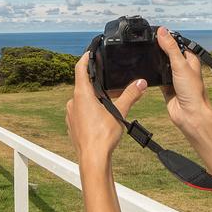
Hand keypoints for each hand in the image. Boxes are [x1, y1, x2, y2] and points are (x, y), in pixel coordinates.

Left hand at [66, 52, 146, 176]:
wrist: (92, 160)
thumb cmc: (102, 136)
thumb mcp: (119, 112)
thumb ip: (130, 95)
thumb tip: (141, 82)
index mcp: (81, 94)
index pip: (80, 68)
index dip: (85, 58)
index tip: (90, 52)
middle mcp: (73, 102)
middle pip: (83, 85)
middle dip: (96, 82)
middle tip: (110, 81)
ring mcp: (71, 115)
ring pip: (82, 100)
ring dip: (94, 98)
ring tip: (109, 102)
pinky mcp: (72, 126)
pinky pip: (81, 112)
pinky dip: (90, 110)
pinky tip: (101, 117)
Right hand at [156, 26, 211, 135]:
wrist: (190, 115)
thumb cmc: (193, 91)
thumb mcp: (180, 65)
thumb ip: (170, 48)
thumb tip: (162, 31)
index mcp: (189, 59)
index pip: (177, 44)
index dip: (167, 38)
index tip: (155, 32)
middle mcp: (182, 68)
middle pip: (167, 54)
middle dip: (158, 50)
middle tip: (147, 43)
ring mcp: (174, 78)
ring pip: (161, 66)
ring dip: (155, 63)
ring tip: (144, 55)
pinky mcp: (166, 88)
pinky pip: (156, 78)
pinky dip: (152, 75)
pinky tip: (145, 71)